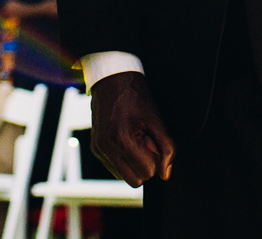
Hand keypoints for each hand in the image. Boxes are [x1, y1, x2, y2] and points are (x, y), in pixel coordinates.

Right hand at [89, 71, 174, 186]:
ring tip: (135, 139)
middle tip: (145, 142)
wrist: (111, 79)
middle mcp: (106, 147)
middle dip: (144, 165)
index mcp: (122, 139)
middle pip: (135, 181)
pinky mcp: (95, 148)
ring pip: (124, 177)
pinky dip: (124, 160)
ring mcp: (98, 149)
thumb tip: (165, 174)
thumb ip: (167, 147)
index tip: (152, 139)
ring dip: (133, 163)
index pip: (147, 173)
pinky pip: (114, 168)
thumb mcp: (157, 119)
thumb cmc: (135, 97)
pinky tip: (126, 141)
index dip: (155, 158)